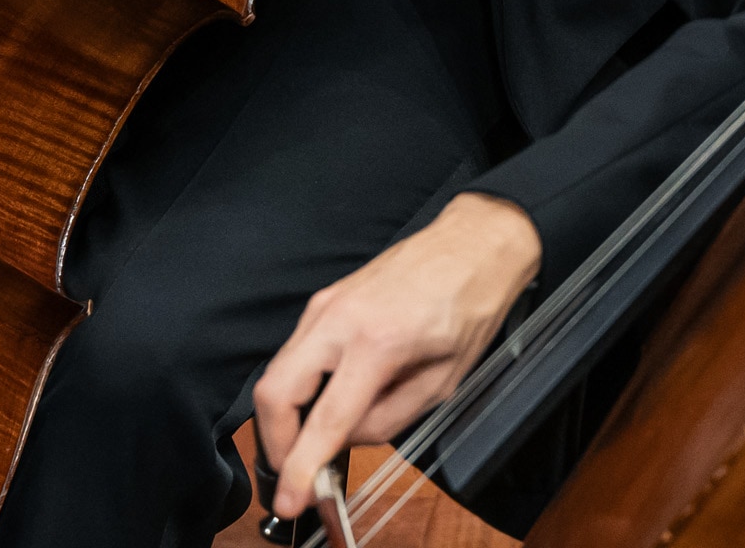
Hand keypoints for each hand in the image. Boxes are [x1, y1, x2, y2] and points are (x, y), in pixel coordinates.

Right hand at [252, 194, 543, 520]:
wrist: (471, 245)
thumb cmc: (468, 305)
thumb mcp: (443, 383)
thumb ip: (389, 420)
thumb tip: (346, 442)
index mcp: (377, 342)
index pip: (324, 420)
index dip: (300, 468)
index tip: (290, 499)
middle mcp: (338, 319)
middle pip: (272, 393)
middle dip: (276, 442)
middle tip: (296, 471)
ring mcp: (324, 305)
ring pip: (276, 373)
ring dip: (286, 416)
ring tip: (318, 438)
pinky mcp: (322, 300)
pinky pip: (294, 353)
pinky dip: (299, 387)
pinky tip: (328, 400)